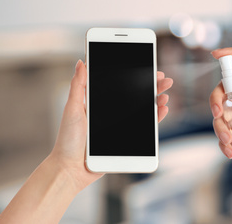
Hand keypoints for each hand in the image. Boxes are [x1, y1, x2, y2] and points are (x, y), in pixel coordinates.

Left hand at [49, 60, 172, 190]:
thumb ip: (78, 86)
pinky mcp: (126, 138)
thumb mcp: (71, 109)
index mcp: (98, 102)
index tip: (147, 66)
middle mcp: (111, 112)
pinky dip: (155, 118)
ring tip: (164, 95)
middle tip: (163, 78)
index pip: (120, 84)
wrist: (71, 169)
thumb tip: (82, 62)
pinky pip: (144, 127)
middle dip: (152, 86)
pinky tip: (162, 110)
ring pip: (143, 109)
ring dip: (156, 100)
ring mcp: (120, 125)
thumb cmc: (67, 140)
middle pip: (135, 95)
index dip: (134, 75)